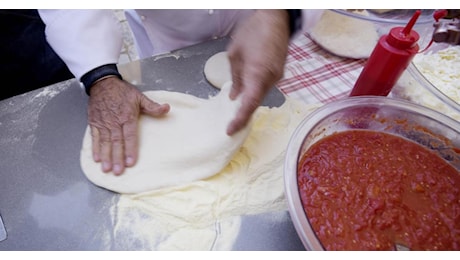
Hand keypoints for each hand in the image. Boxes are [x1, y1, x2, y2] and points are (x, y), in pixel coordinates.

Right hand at [87, 77, 169, 174]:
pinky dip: (95, 149)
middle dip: (117, 158)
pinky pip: (94, 138)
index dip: (130, 150)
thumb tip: (167, 108)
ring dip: (106, 157)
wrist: (102, 83)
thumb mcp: (139, 97)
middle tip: (118, 171)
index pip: (129, 136)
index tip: (130, 162)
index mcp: (127, 117)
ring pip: (104, 143)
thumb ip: (152, 106)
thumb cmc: (122, 92)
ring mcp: (103, 123)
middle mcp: (114, 122)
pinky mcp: (94, 123)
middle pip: (116, 143)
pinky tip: (96, 159)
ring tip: (106, 169)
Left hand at [226, 10, 289, 134]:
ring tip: (235, 112)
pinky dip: (255, 93)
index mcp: (257, 73)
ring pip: (261, 95)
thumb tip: (234, 97)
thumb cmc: (252, 31)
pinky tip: (246, 94)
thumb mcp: (235, 54)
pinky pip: (265, 87)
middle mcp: (270, 78)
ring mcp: (277, 76)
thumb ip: (235, 78)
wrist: (276, 18)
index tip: (230, 130)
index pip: (249, 104)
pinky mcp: (279, 72)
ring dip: (249, 103)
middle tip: (230, 125)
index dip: (240, 119)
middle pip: (256, 102)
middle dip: (244, 115)